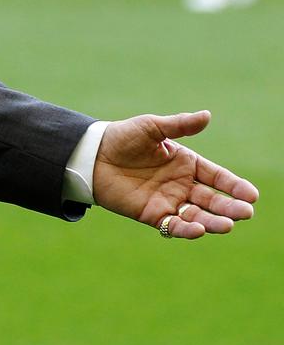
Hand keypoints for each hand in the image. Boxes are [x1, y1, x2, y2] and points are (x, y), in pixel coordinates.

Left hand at [93, 111, 257, 238]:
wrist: (92, 155)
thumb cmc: (122, 137)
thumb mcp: (152, 127)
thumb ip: (179, 125)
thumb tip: (207, 115)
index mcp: (187, 163)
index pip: (217, 177)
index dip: (234, 186)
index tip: (251, 195)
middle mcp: (182, 184)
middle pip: (212, 199)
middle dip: (230, 207)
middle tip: (246, 212)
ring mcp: (168, 201)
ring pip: (197, 215)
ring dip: (213, 221)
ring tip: (228, 225)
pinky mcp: (152, 214)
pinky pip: (173, 225)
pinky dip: (186, 229)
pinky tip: (198, 229)